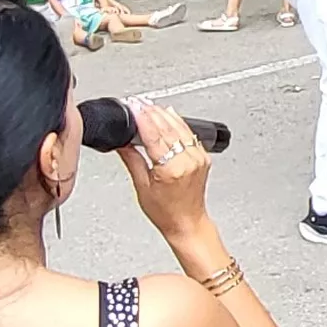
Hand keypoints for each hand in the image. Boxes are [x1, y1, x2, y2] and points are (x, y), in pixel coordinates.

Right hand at [116, 96, 214, 241]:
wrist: (188, 223)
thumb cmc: (166, 212)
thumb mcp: (141, 186)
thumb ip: (132, 159)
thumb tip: (122, 142)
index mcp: (171, 169)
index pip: (154, 135)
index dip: (143, 118)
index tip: (134, 107)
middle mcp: (187, 161)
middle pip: (168, 128)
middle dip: (152, 112)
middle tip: (138, 103)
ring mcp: (198, 158)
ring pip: (181, 128)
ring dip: (164, 115)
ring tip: (150, 106)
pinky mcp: (204, 158)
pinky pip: (190, 134)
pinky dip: (178, 123)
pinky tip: (169, 115)